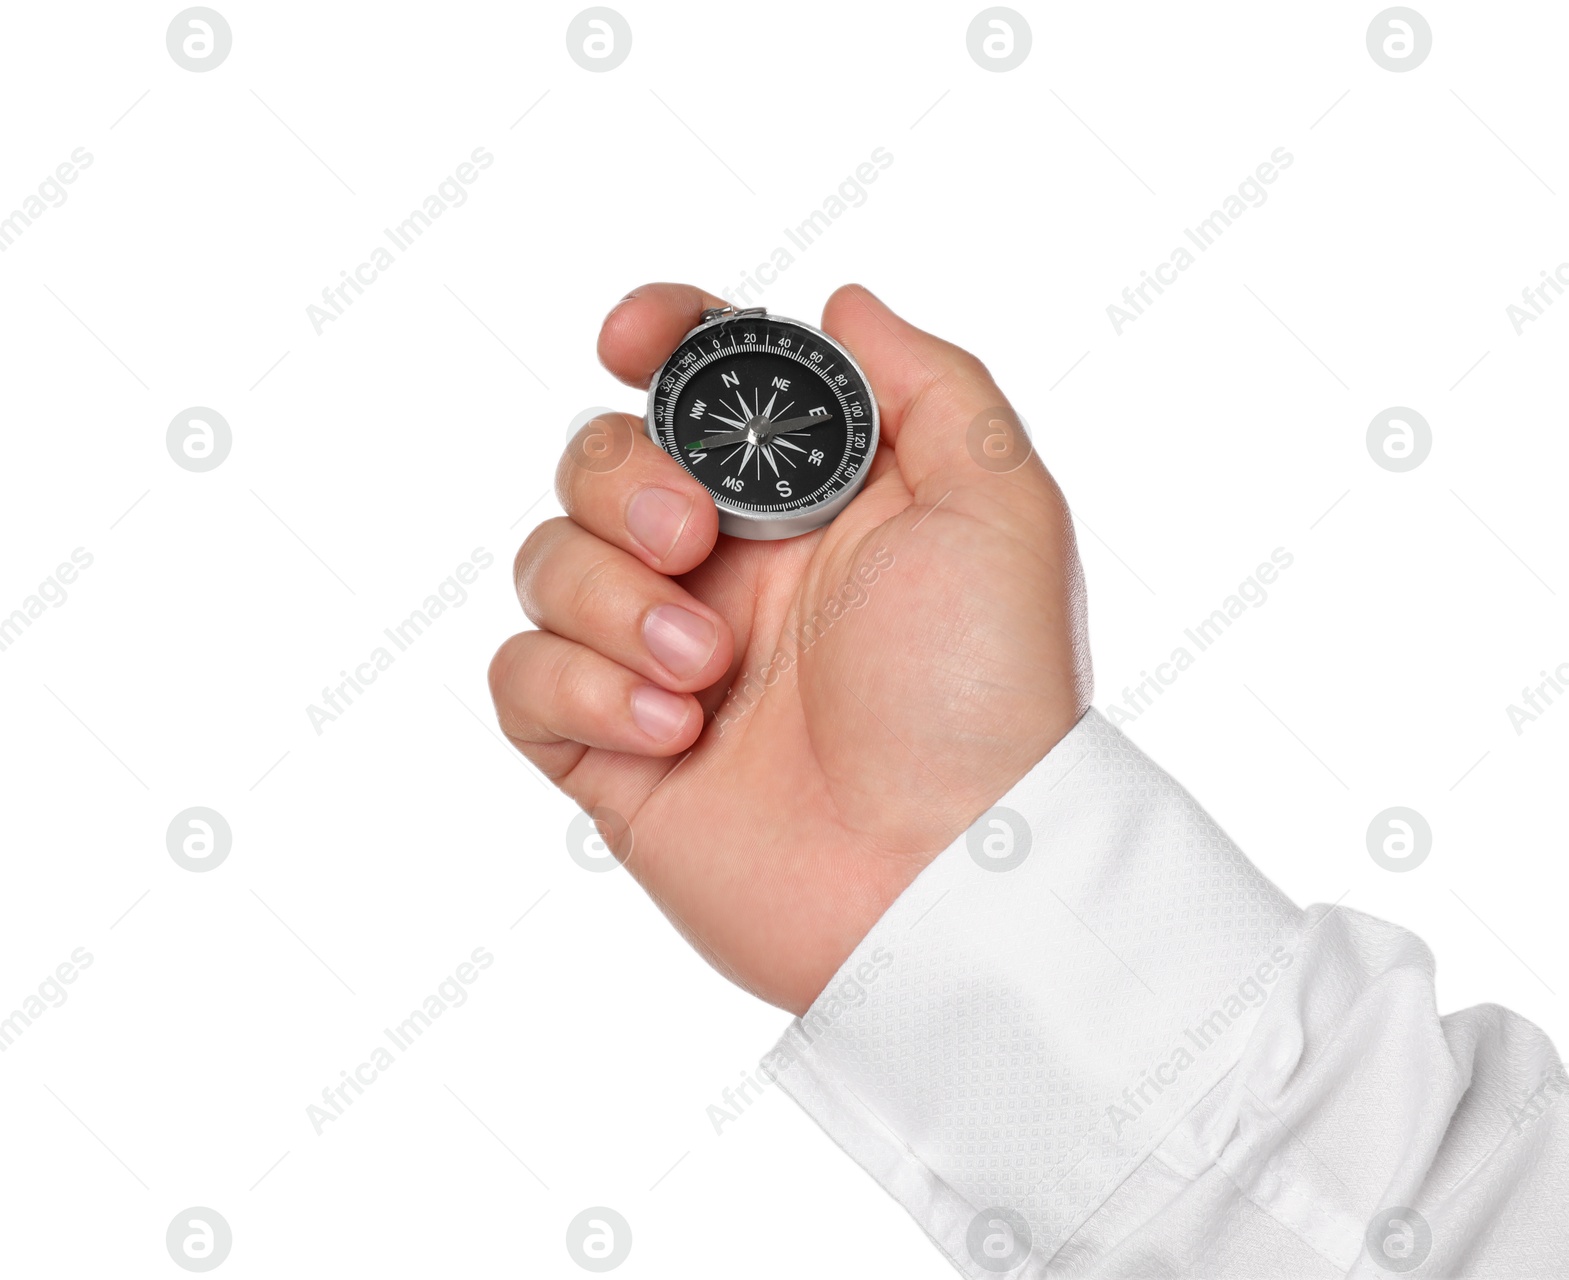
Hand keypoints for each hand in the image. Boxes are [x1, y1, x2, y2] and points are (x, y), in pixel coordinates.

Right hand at [490, 284, 1091, 1012]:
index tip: (630, 340)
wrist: (944, 875)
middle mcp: (727, 572)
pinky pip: (519, 680)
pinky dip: (574, 688)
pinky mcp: (609, 753)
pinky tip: (668, 732)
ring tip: (706, 673)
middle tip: (692, 543)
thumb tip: (841, 305)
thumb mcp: (998, 508)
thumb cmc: (984, 694)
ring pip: (545, 562)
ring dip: (611, 603)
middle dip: (623, 484)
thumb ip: (929, 383)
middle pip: (598, 461)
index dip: (653, 339)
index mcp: (807, 504)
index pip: (698, 386)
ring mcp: (659, 662)